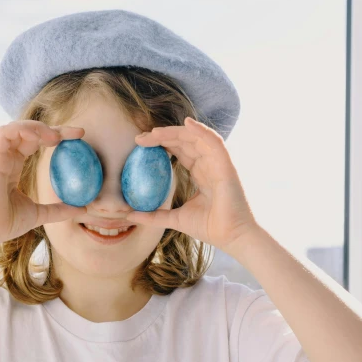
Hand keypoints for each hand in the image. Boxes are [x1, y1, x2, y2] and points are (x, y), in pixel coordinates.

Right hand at [0, 120, 85, 249]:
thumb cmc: (5, 224)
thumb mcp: (40, 215)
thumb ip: (59, 210)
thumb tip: (83, 209)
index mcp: (15, 166)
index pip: (37, 142)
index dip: (57, 136)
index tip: (79, 137)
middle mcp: (7, 158)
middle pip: (30, 132)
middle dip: (55, 128)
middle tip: (78, 133)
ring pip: (16, 127)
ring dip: (38, 126)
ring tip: (57, 137)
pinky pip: (4, 133)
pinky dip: (21, 129)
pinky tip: (39, 136)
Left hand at [126, 117, 259, 251]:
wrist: (232, 238)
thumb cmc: (210, 228)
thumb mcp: (174, 219)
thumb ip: (153, 215)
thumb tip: (129, 215)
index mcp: (200, 173)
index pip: (179, 151)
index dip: (161, 144)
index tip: (140, 146)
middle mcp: (209, 164)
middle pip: (184, 141)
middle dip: (162, 136)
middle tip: (140, 139)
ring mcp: (218, 163)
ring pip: (196, 137)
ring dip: (175, 132)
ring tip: (154, 132)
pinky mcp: (227, 165)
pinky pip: (215, 141)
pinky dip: (201, 130)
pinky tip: (187, 123)